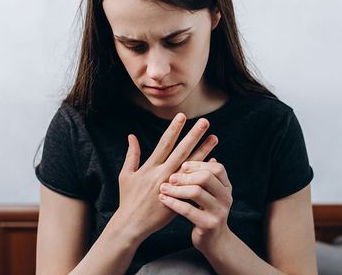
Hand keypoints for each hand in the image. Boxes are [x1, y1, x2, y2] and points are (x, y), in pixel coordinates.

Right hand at [115, 113, 217, 241]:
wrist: (132, 225)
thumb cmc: (128, 199)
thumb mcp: (126, 175)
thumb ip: (132, 155)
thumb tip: (131, 136)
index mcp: (150, 168)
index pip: (164, 144)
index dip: (174, 129)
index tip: (182, 116)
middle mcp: (162, 174)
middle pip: (181, 151)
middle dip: (193, 135)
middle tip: (205, 122)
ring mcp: (172, 187)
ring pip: (191, 165)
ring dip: (204, 150)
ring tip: (215, 137)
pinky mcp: (179, 198)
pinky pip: (195, 182)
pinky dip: (203, 171)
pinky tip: (214, 162)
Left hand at [158, 157, 233, 251]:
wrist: (213, 240)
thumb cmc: (206, 211)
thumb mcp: (210, 193)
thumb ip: (207, 176)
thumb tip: (208, 154)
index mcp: (226, 187)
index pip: (217, 168)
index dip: (199, 164)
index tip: (182, 165)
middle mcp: (226, 197)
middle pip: (206, 177)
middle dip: (186, 176)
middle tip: (171, 177)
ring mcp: (219, 211)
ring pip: (196, 192)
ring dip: (177, 189)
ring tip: (163, 188)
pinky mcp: (208, 224)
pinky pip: (188, 210)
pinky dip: (173, 203)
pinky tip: (163, 199)